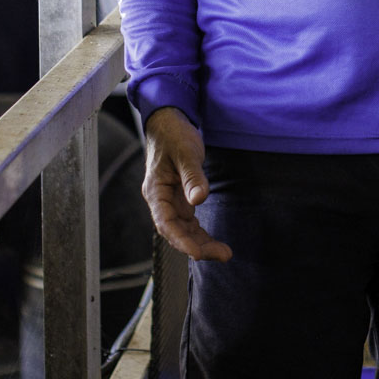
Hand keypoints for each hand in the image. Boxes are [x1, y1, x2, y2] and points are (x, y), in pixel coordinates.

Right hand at [142, 107, 232, 261]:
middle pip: (176, 232)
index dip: (181, 241)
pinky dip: (199, 233)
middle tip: (223, 254)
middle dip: (197, 247)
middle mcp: (160, 200)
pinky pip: (188, 222)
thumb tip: (199, 199)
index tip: (198, 253)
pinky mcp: (179, 198)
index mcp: (155, 191)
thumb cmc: (173, 136)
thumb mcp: (186, 153)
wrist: (168, 124)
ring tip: (223, 253)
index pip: (166, 223)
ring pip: (183, 229)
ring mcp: (169, 201)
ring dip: (201, 242)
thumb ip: (193, 177)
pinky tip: (212, 242)